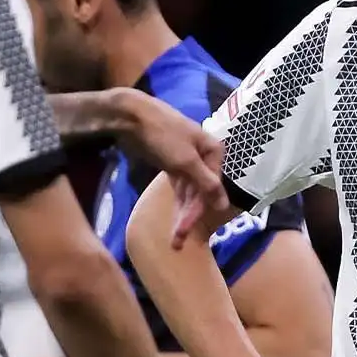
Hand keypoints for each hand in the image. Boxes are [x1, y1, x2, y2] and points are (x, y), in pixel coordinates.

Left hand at [113, 91, 228, 246]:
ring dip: (182, 213)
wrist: (132, 116)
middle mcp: (204, 157)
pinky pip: (180, 187)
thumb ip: (206, 183)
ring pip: (189, 192)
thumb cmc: (162, 134)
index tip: (184, 230)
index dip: (198, 211)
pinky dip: (178, 201)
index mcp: (213, 152)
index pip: (211, 188)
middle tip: (177, 240)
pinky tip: (176, 218)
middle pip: (200, 192)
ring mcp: (187, 160)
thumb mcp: (186, 161)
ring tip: (175, 238)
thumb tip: (224, 204)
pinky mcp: (173, 163)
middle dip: (188, 216)